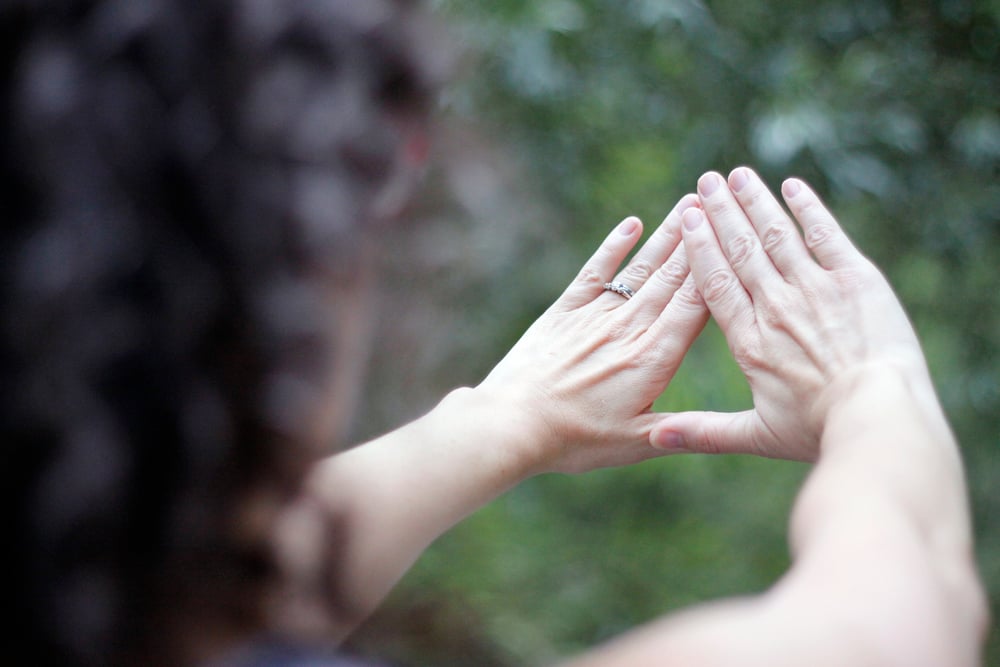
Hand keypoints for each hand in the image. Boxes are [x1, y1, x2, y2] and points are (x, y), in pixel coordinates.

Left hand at [476, 195, 709, 473]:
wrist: (512, 424)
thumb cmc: (575, 440)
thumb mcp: (635, 444)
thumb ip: (679, 429)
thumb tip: (719, 428)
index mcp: (653, 359)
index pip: (695, 305)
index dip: (717, 270)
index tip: (736, 238)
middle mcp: (628, 329)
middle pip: (672, 277)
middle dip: (699, 240)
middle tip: (720, 203)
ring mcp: (595, 316)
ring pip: (640, 269)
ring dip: (666, 236)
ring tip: (688, 204)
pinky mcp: (564, 312)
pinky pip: (595, 272)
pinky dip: (613, 247)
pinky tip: (631, 224)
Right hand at [650, 168, 933, 461]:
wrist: (877, 415)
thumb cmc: (818, 431)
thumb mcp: (757, 435)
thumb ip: (704, 431)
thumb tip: (656, 438)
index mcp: (749, 341)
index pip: (715, 283)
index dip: (700, 247)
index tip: (688, 220)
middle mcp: (775, 306)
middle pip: (741, 250)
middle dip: (722, 213)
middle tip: (705, 181)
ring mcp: (815, 288)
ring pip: (777, 235)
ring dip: (755, 202)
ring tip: (737, 175)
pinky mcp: (854, 279)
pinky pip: (825, 234)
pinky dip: (808, 208)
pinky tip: (793, 186)